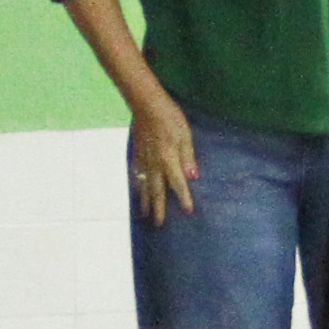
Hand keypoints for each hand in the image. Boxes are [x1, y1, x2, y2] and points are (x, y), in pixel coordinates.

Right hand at [125, 96, 198, 225]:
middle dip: (158, 208)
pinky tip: (137, 192)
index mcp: (169, 159)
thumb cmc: (169, 116)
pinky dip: (137, 187)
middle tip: (158, 224)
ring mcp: (143, 160)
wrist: (145, 104)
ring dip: (145, 202)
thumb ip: (188, 156)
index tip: (187, 212)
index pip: (178, 184)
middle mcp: (154, 164)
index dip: (183, 198)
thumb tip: (192, 176)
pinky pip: (136, 176)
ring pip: (144, 186)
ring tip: (144, 215)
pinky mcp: (136, 154)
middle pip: (157, 191)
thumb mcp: (185, 134)